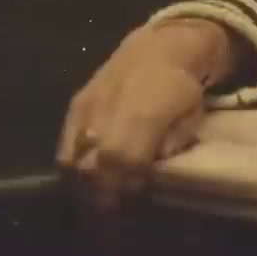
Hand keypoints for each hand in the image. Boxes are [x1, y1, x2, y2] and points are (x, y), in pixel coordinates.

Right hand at [56, 19, 229, 211]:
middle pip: (94, 165)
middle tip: (110, 207)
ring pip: (73, 157)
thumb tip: (152, 168)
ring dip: (82, 182)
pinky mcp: (75, 104)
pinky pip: (65, 141)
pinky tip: (80, 175)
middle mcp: (109, 112)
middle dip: (101, 192)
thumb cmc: (180, 86)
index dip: (126, 186)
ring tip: (93, 195)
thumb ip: (173, 144)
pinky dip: (70, 162)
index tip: (132, 200)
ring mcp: (88, 107)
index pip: (126, 162)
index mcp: (143, 116)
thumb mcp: (191, 117)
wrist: (157, 48)